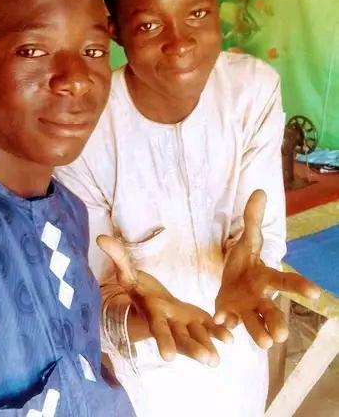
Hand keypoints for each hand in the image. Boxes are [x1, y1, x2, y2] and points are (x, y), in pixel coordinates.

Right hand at [97, 234, 232, 365]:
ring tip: (219, 359)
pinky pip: (208, 329)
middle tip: (209, 360)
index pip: (158, 328)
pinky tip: (231, 339)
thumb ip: (118, 257)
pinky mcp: (196, 322)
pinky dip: (218, 333)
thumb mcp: (128, 273)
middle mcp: (170, 324)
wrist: (151, 301)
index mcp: (154, 313)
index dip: (163, 340)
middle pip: (181, 338)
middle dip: (194, 349)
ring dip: (208, 345)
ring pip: (197, 337)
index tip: (168, 358)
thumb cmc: (139, 287)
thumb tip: (101, 238)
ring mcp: (184, 325)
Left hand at [214, 190, 320, 347]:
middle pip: (272, 311)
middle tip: (282, 335)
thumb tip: (259, 191)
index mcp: (266, 277)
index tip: (315, 293)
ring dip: (257, 333)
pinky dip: (225, 327)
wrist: (228, 282)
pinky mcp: (227, 317)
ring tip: (264, 343)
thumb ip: (252, 219)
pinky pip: (228, 326)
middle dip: (277, 322)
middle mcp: (259, 298)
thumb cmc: (244, 263)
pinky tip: (220, 325)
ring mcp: (244, 310)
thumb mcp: (246, 240)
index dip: (300, 286)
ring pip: (254, 324)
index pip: (286, 281)